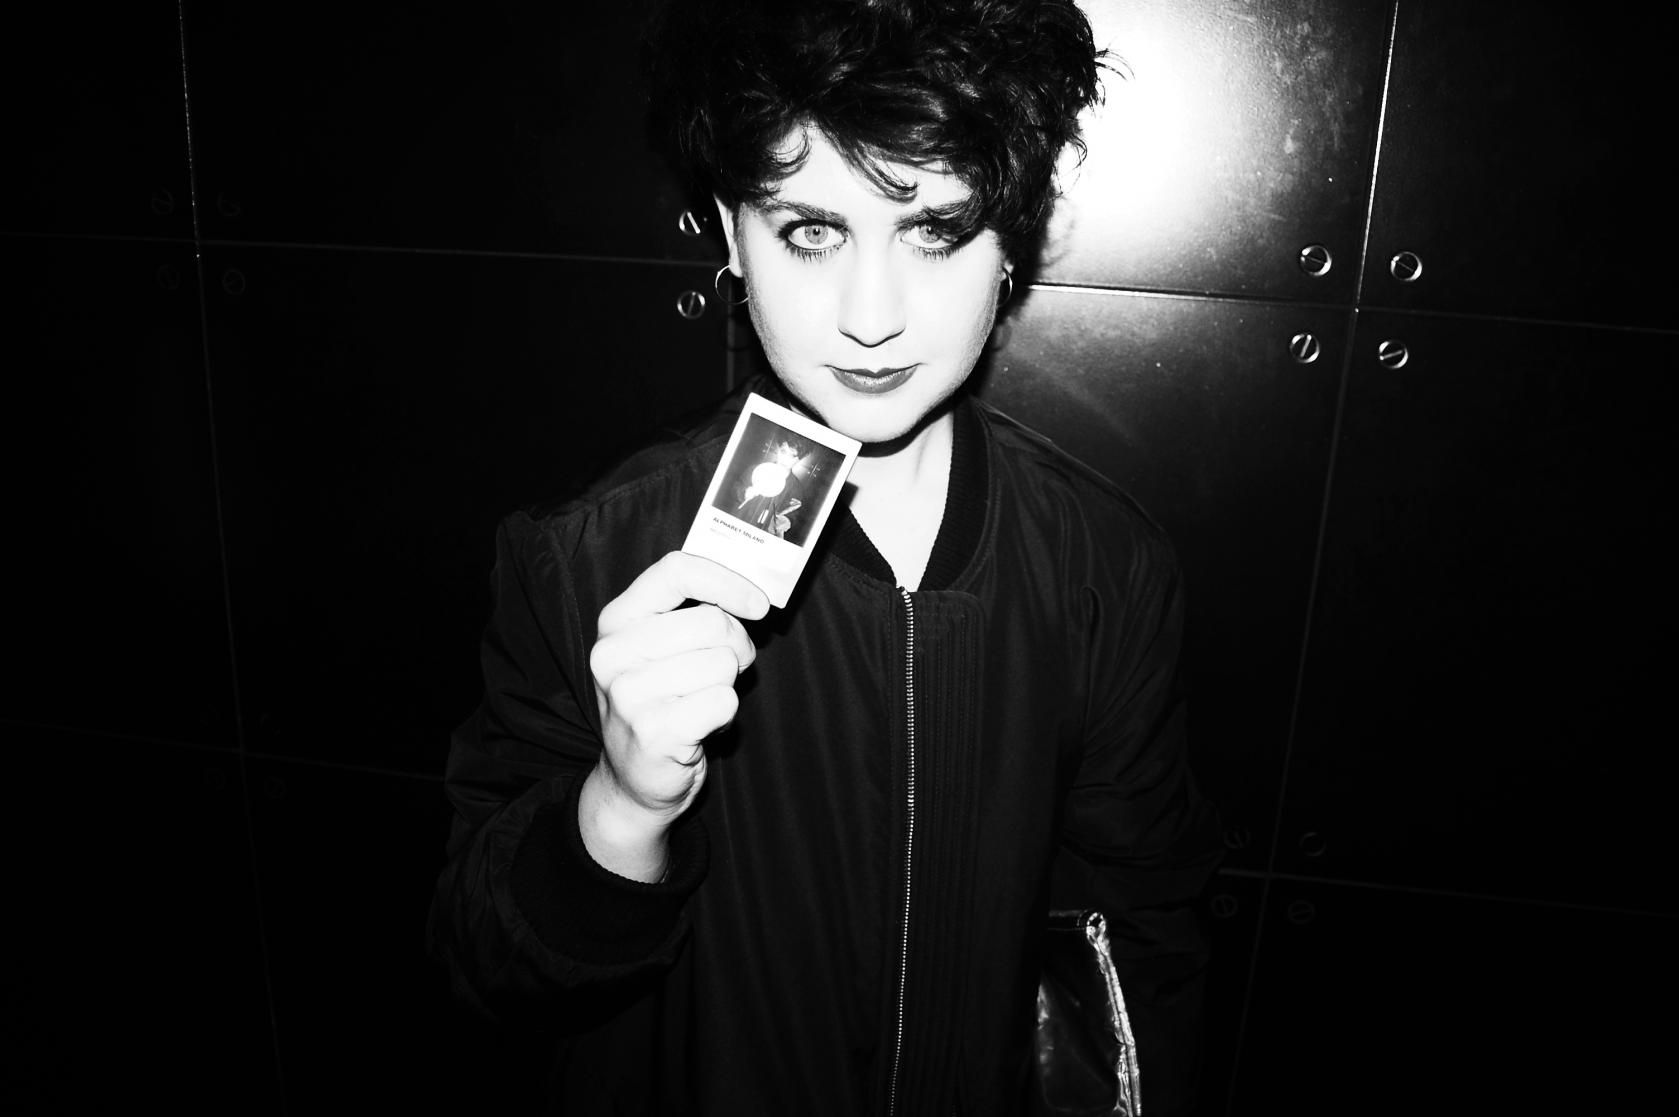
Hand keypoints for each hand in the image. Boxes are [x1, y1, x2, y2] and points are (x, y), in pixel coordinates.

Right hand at [580, 552, 768, 879]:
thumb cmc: (660, 702)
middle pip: (712, 622)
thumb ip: (692, 610)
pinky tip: (701, 726)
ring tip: (700, 703)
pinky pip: (724, 702)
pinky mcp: (654, 734)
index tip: (757, 603)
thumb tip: (752, 591)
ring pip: (722, 664)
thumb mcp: (659, 647)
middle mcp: (613, 654)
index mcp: (616, 621)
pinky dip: (726, 714)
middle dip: (735, 647)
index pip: (675, 571)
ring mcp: (629, 696)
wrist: (633, 779)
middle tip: (724, 670)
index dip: (726, 581)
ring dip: (726, 685)